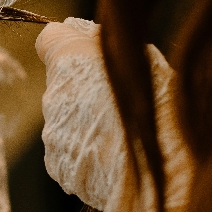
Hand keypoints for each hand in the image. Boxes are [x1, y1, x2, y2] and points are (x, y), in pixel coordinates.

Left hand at [35, 18, 191, 211]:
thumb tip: (95, 40)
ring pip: (66, 122)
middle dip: (85, 93)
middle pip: (63, 86)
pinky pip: (69, 153)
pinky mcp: (56, 166)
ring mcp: (53, 133)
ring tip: (124, 142)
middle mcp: (53, 94)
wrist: (161, 172)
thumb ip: (113, 52)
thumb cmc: (162, 110)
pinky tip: (115, 163)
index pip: (49, 39)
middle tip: (122, 107)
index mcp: (71, 60)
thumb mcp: (145, 64)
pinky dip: (87, 156)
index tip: (84, 52)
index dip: (67, 45)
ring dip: (87, 127)